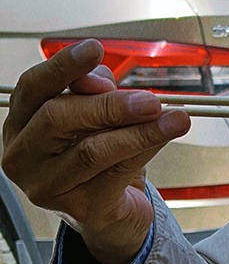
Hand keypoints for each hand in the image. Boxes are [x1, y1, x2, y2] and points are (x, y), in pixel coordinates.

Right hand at [1, 39, 189, 263]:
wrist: (112, 215)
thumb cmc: (98, 161)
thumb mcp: (94, 118)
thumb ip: (94, 94)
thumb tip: (102, 80)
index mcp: (21, 126)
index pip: (32, 88)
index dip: (62, 66)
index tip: (94, 49)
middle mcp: (24, 157)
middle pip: (57, 118)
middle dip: (108, 104)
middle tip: (148, 100)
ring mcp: (48, 188)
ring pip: (93, 150)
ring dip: (139, 130)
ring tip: (173, 118)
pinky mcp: (81, 209)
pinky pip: (117, 173)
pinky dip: (146, 149)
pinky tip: (165, 136)